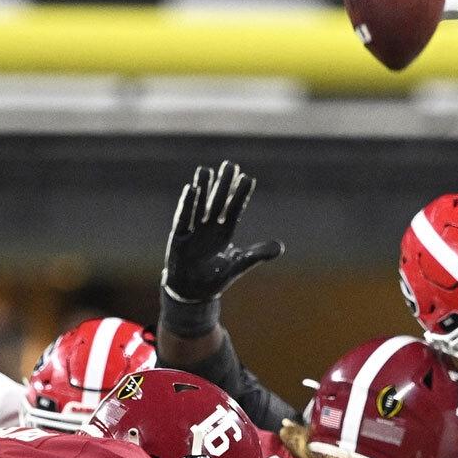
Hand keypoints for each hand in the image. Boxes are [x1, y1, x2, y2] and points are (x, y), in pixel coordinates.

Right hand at [161, 161, 283, 304]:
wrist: (192, 293)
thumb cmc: (215, 278)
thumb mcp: (238, 265)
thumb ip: (256, 256)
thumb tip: (279, 247)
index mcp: (224, 233)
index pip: (234, 209)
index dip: (240, 194)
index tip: (247, 178)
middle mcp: (209, 228)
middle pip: (218, 202)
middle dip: (224, 185)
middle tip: (230, 165)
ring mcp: (193, 231)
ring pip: (199, 205)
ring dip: (203, 188)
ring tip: (206, 170)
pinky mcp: (179, 238)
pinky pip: (183, 218)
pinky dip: (187, 204)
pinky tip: (192, 189)